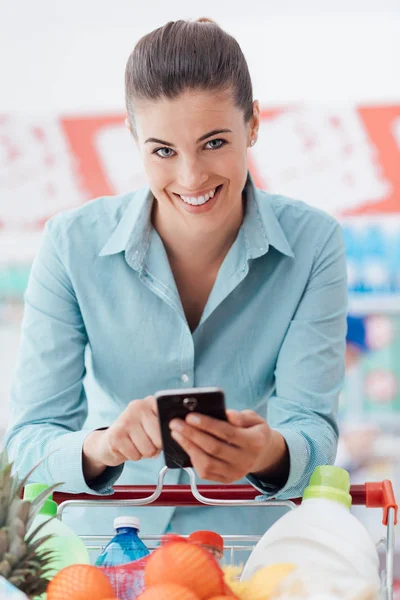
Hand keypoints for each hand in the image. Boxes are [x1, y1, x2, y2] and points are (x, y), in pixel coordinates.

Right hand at [83, 396, 161, 481]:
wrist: (109, 440)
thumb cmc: (137, 434)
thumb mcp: (152, 425)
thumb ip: (164, 427)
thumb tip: (171, 439)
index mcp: (151, 402)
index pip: (169, 419)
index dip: (169, 433)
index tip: (163, 433)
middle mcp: (139, 406)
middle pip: (160, 439)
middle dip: (156, 447)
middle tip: (147, 442)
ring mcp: (126, 419)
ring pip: (148, 450)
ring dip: (144, 453)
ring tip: (136, 444)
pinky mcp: (116, 435)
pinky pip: (136, 456)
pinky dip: (133, 456)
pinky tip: (127, 448)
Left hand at [169, 409, 287, 483]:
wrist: (261, 454)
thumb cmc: (252, 430)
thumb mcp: (254, 419)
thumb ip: (242, 416)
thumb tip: (228, 414)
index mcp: (255, 442)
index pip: (227, 433)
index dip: (207, 424)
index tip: (190, 416)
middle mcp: (246, 460)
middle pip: (214, 448)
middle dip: (191, 434)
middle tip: (175, 423)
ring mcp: (236, 473)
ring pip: (207, 463)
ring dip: (188, 447)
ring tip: (176, 433)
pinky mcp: (226, 480)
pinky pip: (205, 472)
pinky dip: (193, 459)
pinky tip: (185, 446)